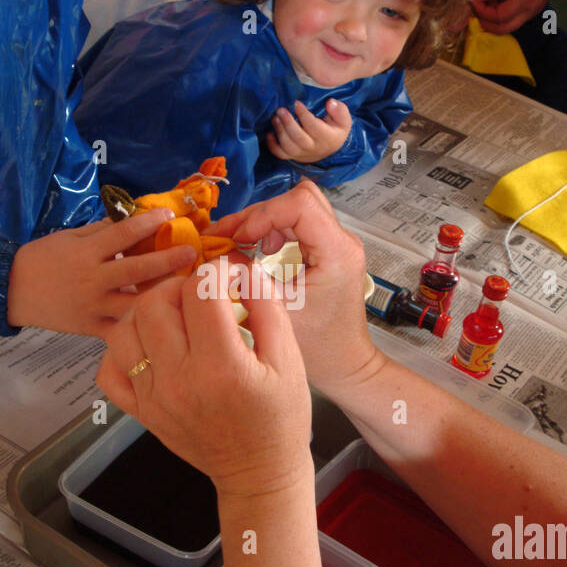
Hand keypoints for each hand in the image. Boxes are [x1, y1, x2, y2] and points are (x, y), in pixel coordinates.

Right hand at [7, 210, 196, 337]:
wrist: (12, 291)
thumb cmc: (41, 259)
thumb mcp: (68, 237)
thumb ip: (100, 230)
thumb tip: (131, 218)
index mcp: (87, 252)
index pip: (124, 233)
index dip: (149, 223)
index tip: (170, 216)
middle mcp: (94, 279)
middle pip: (138, 268)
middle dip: (168, 259)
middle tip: (192, 253)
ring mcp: (94, 306)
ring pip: (135, 302)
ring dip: (161, 294)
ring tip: (184, 288)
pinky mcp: (91, 327)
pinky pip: (121, 328)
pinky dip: (140, 324)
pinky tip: (162, 319)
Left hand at [95, 267, 311, 497]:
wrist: (258, 472)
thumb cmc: (279, 419)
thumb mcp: (289, 359)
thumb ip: (267, 306)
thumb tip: (243, 269)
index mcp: (221, 366)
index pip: (201, 292)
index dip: (217, 271)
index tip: (229, 276)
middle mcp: (179, 380)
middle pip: (154, 304)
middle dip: (178, 285)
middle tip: (199, 293)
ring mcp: (153, 397)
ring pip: (123, 330)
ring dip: (146, 312)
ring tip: (173, 315)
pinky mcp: (140, 411)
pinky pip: (109, 370)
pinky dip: (121, 350)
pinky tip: (148, 345)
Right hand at [210, 181, 379, 395]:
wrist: (346, 365)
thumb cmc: (319, 347)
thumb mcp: (277, 310)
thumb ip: (248, 277)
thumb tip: (221, 253)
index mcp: (337, 252)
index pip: (300, 204)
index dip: (264, 215)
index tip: (241, 237)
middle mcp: (343, 241)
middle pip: (296, 200)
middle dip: (258, 216)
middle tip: (228, 236)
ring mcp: (337, 244)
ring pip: (296, 209)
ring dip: (264, 221)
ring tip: (241, 243)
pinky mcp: (328, 251)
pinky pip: (299, 224)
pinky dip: (274, 230)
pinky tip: (260, 251)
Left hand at [266, 99, 351, 162]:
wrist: (331, 147)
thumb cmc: (335, 128)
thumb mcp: (343, 119)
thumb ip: (339, 110)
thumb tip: (330, 103)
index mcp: (328, 138)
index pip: (313, 127)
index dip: (303, 114)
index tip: (296, 103)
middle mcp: (314, 148)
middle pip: (299, 139)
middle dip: (288, 123)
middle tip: (281, 110)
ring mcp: (302, 154)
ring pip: (288, 148)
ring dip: (280, 132)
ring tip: (275, 117)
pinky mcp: (293, 156)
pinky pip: (281, 154)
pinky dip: (272, 145)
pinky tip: (269, 133)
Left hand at [470, 0, 566, 33]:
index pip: (498, 16)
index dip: (482, 12)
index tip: (473, 1)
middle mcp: (529, 10)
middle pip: (503, 29)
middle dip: (485, 22)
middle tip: (476, 8)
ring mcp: (533, 12)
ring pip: (508, 26)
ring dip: (493, 18)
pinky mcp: (533, 9)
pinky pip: (514, 18)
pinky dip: (502, 13)